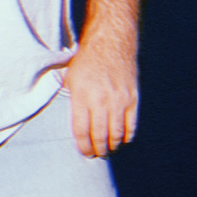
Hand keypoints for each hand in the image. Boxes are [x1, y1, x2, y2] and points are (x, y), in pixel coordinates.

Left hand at [62, 32, 138, 158]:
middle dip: (98, 150)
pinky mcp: (132, 97)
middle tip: (97, 155)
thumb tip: (64, 121)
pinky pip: (131, 124)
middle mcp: (101, 100)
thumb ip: (69, 100)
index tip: (85, 153)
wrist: (111, 42)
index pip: (82, 131)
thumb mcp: (69, 78)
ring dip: (112, 146)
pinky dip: (127, 136)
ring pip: (116, 134)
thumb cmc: (86, 61)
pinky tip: (122, 139)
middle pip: (100, 136)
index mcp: (82, 96)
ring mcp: (119, 99)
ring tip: (108, 149)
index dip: (84, 147)